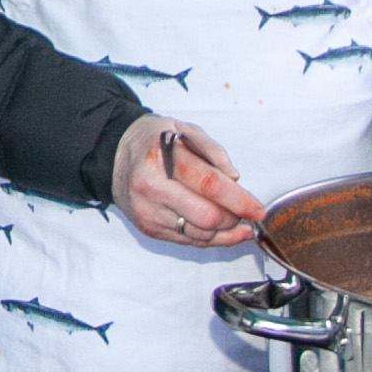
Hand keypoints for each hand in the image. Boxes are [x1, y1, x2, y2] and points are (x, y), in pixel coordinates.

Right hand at [114, 117, 264, 248]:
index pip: (209, 184)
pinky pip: (188, 242)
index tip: (257, 208)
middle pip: (207, 217)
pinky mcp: (148, 228)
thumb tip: (234, 179)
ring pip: (200, 236)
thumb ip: (212, 151)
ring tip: (235, 220)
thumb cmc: (154, 142)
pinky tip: (219, 229)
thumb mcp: (184, 130)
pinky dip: (210, 238)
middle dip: (234, 218)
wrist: (114, 157)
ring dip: (225, 231)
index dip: (239, 200)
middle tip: (243, 210)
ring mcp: (148, 212)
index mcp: (161, 158)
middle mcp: (151, 188)